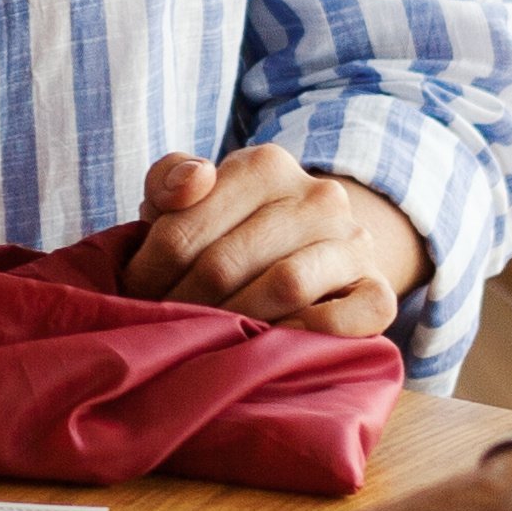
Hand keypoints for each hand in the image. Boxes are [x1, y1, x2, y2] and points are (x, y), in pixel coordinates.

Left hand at [123, 147, 425, 337]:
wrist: (316, 250)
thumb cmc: (233, 227)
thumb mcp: (194, 196)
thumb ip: (171, 180)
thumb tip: (193, 181)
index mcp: (266, 164)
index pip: (187, 221)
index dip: (149, 268)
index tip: (132, 295)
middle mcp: (319, 197)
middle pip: (227, 259)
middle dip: (183, 302)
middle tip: (159, 328)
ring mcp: (355, 244)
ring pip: (283, 285)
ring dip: (234, 320)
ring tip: (203, 338)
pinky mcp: (380, 293)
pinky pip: (341, 321)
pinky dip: (300, 335)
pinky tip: (268, 345)